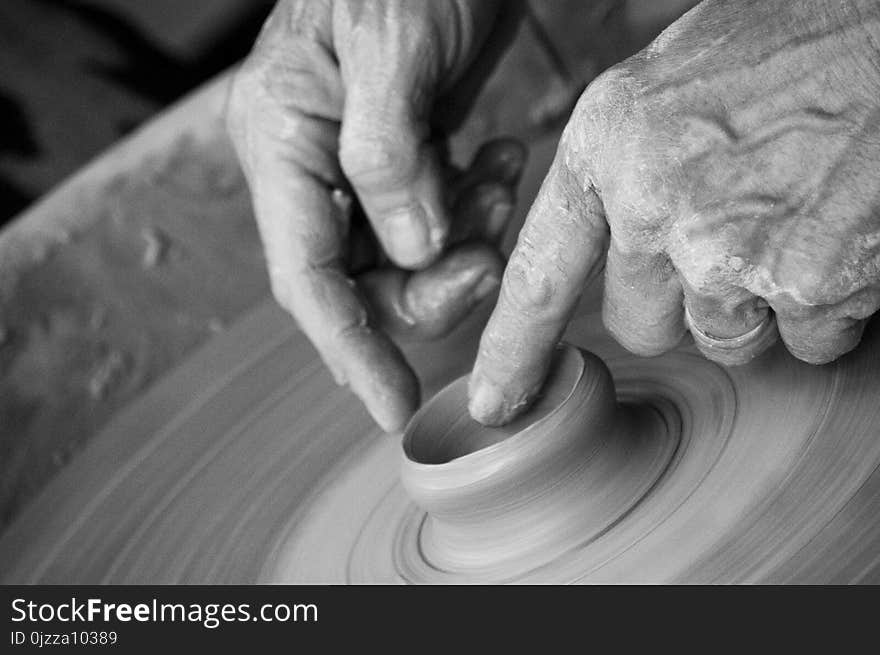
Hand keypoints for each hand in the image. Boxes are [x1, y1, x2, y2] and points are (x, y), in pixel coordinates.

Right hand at [226, 0, 525, 431]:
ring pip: (406, 259)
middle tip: (489, 260)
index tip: (391, 408)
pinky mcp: (403, 157)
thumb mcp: (392, 46)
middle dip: (432, 288)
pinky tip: (501, 163)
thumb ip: (390, 158)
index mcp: (282, 138)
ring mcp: (355, 164)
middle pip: (362, 281)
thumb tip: (411, 254)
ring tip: (501, 182)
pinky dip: (475, 211)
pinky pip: (436, 221)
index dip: (349, 351)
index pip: (307, 277)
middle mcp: (309, 163)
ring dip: (464, 246)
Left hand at [470, 0, 879, 424]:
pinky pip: (806, 342)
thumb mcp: (669, 87)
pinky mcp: (808, 284)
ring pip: (722, 340)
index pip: (538, 276)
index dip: (514, 351)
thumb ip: (625, 170)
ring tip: (792, 221)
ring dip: (755, 308)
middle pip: (641, 325)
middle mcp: (654, 204)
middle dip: (681, 301)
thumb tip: (609, 247)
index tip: (498, 403)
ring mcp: (728, 251)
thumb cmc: (789, 42)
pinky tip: (836, 237)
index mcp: (606, 145)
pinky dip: (824, 309)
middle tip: (731, 235)